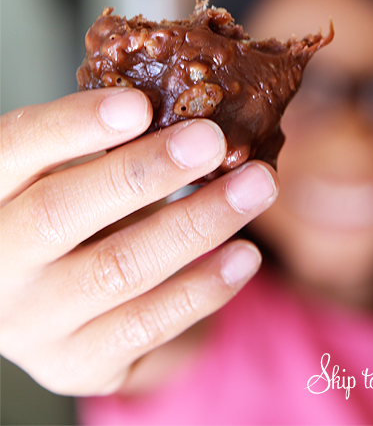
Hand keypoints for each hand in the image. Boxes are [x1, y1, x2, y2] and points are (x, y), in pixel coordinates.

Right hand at [0, 88, 277, 394]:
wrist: (56, 301)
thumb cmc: (74, 209)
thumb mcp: (72, 168)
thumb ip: (111, 140)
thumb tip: (191, 103)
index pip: (17, 148)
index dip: (75, 125)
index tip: (141, 104)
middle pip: (59, 213)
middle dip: (145, 172)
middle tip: (211, 139)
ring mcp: (31, 320)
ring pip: (116, 270)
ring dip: (196, 224)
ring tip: (255, 185)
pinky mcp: (75, 363)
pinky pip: (146, 326)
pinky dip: (203, 288)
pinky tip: (245, 254)